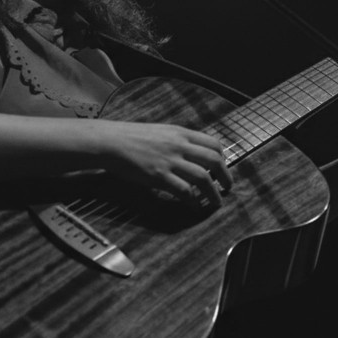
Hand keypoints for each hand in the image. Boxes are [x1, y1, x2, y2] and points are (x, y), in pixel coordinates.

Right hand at [95, 120, 230, 210]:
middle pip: (214, 161)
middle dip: (225, 176)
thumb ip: (178, 140)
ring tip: (216, 202)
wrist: (110, 141)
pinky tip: (193, 205)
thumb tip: (192, 152)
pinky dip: (192, 200)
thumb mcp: (161, 132)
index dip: (223, 158)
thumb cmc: (132, 137)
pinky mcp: (159, 176)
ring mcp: (170, 161)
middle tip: (227, 188)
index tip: (223, 168)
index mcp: (181, 133)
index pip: (213, 144)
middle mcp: (180, 146)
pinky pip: (184, 190)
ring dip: (213, 192)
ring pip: (203, 177)